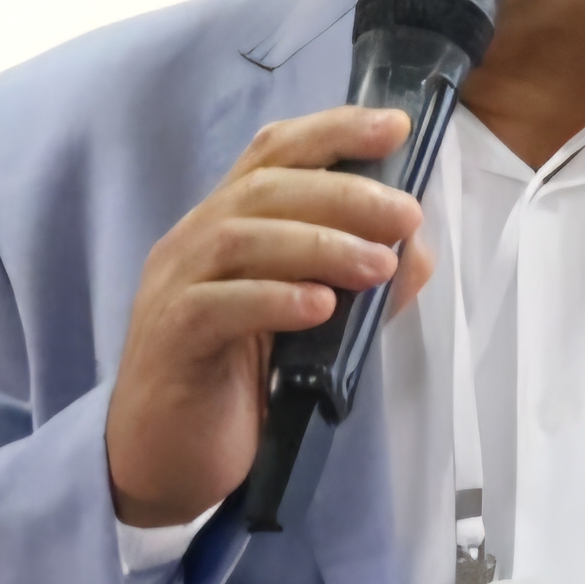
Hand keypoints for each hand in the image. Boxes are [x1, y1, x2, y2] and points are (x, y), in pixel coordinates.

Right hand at [105, 107, 429, 526]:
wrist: (166, 458)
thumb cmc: (240, 383)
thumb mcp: (312, 324)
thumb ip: (361, 281)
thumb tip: (418, 245)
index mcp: (227, 223)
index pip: (273, 153)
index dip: (332, 130)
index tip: (394, 125)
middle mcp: (194, 242)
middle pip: (264, 187)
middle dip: (344, 192)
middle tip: (405, 214)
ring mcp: (174, 287)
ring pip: (241, 237)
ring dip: (320, 243)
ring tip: (380, 264)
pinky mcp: (170, 340)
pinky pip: (217, 305)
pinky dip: (273, 298)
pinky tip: (320, 307)